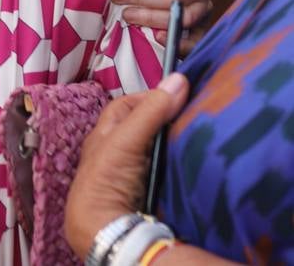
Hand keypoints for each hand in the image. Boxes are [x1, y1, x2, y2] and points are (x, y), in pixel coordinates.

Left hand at [65, 73, 188, 257]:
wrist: (107, 226)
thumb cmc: (106, 179)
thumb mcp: (126, 139)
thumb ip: (151, 111)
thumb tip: (178, 79)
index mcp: (105, 135)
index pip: (128, 105)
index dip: (149, 96)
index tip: (177, 93)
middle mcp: (118, 150)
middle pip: (146, 126)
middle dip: (166, 118)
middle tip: (193, 113)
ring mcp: (134, 170)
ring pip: (158, 147)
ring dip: (176, 141)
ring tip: (199, 132)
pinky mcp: (149, 188)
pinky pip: (168, 168)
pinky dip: (180, 161)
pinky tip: (193, 158)